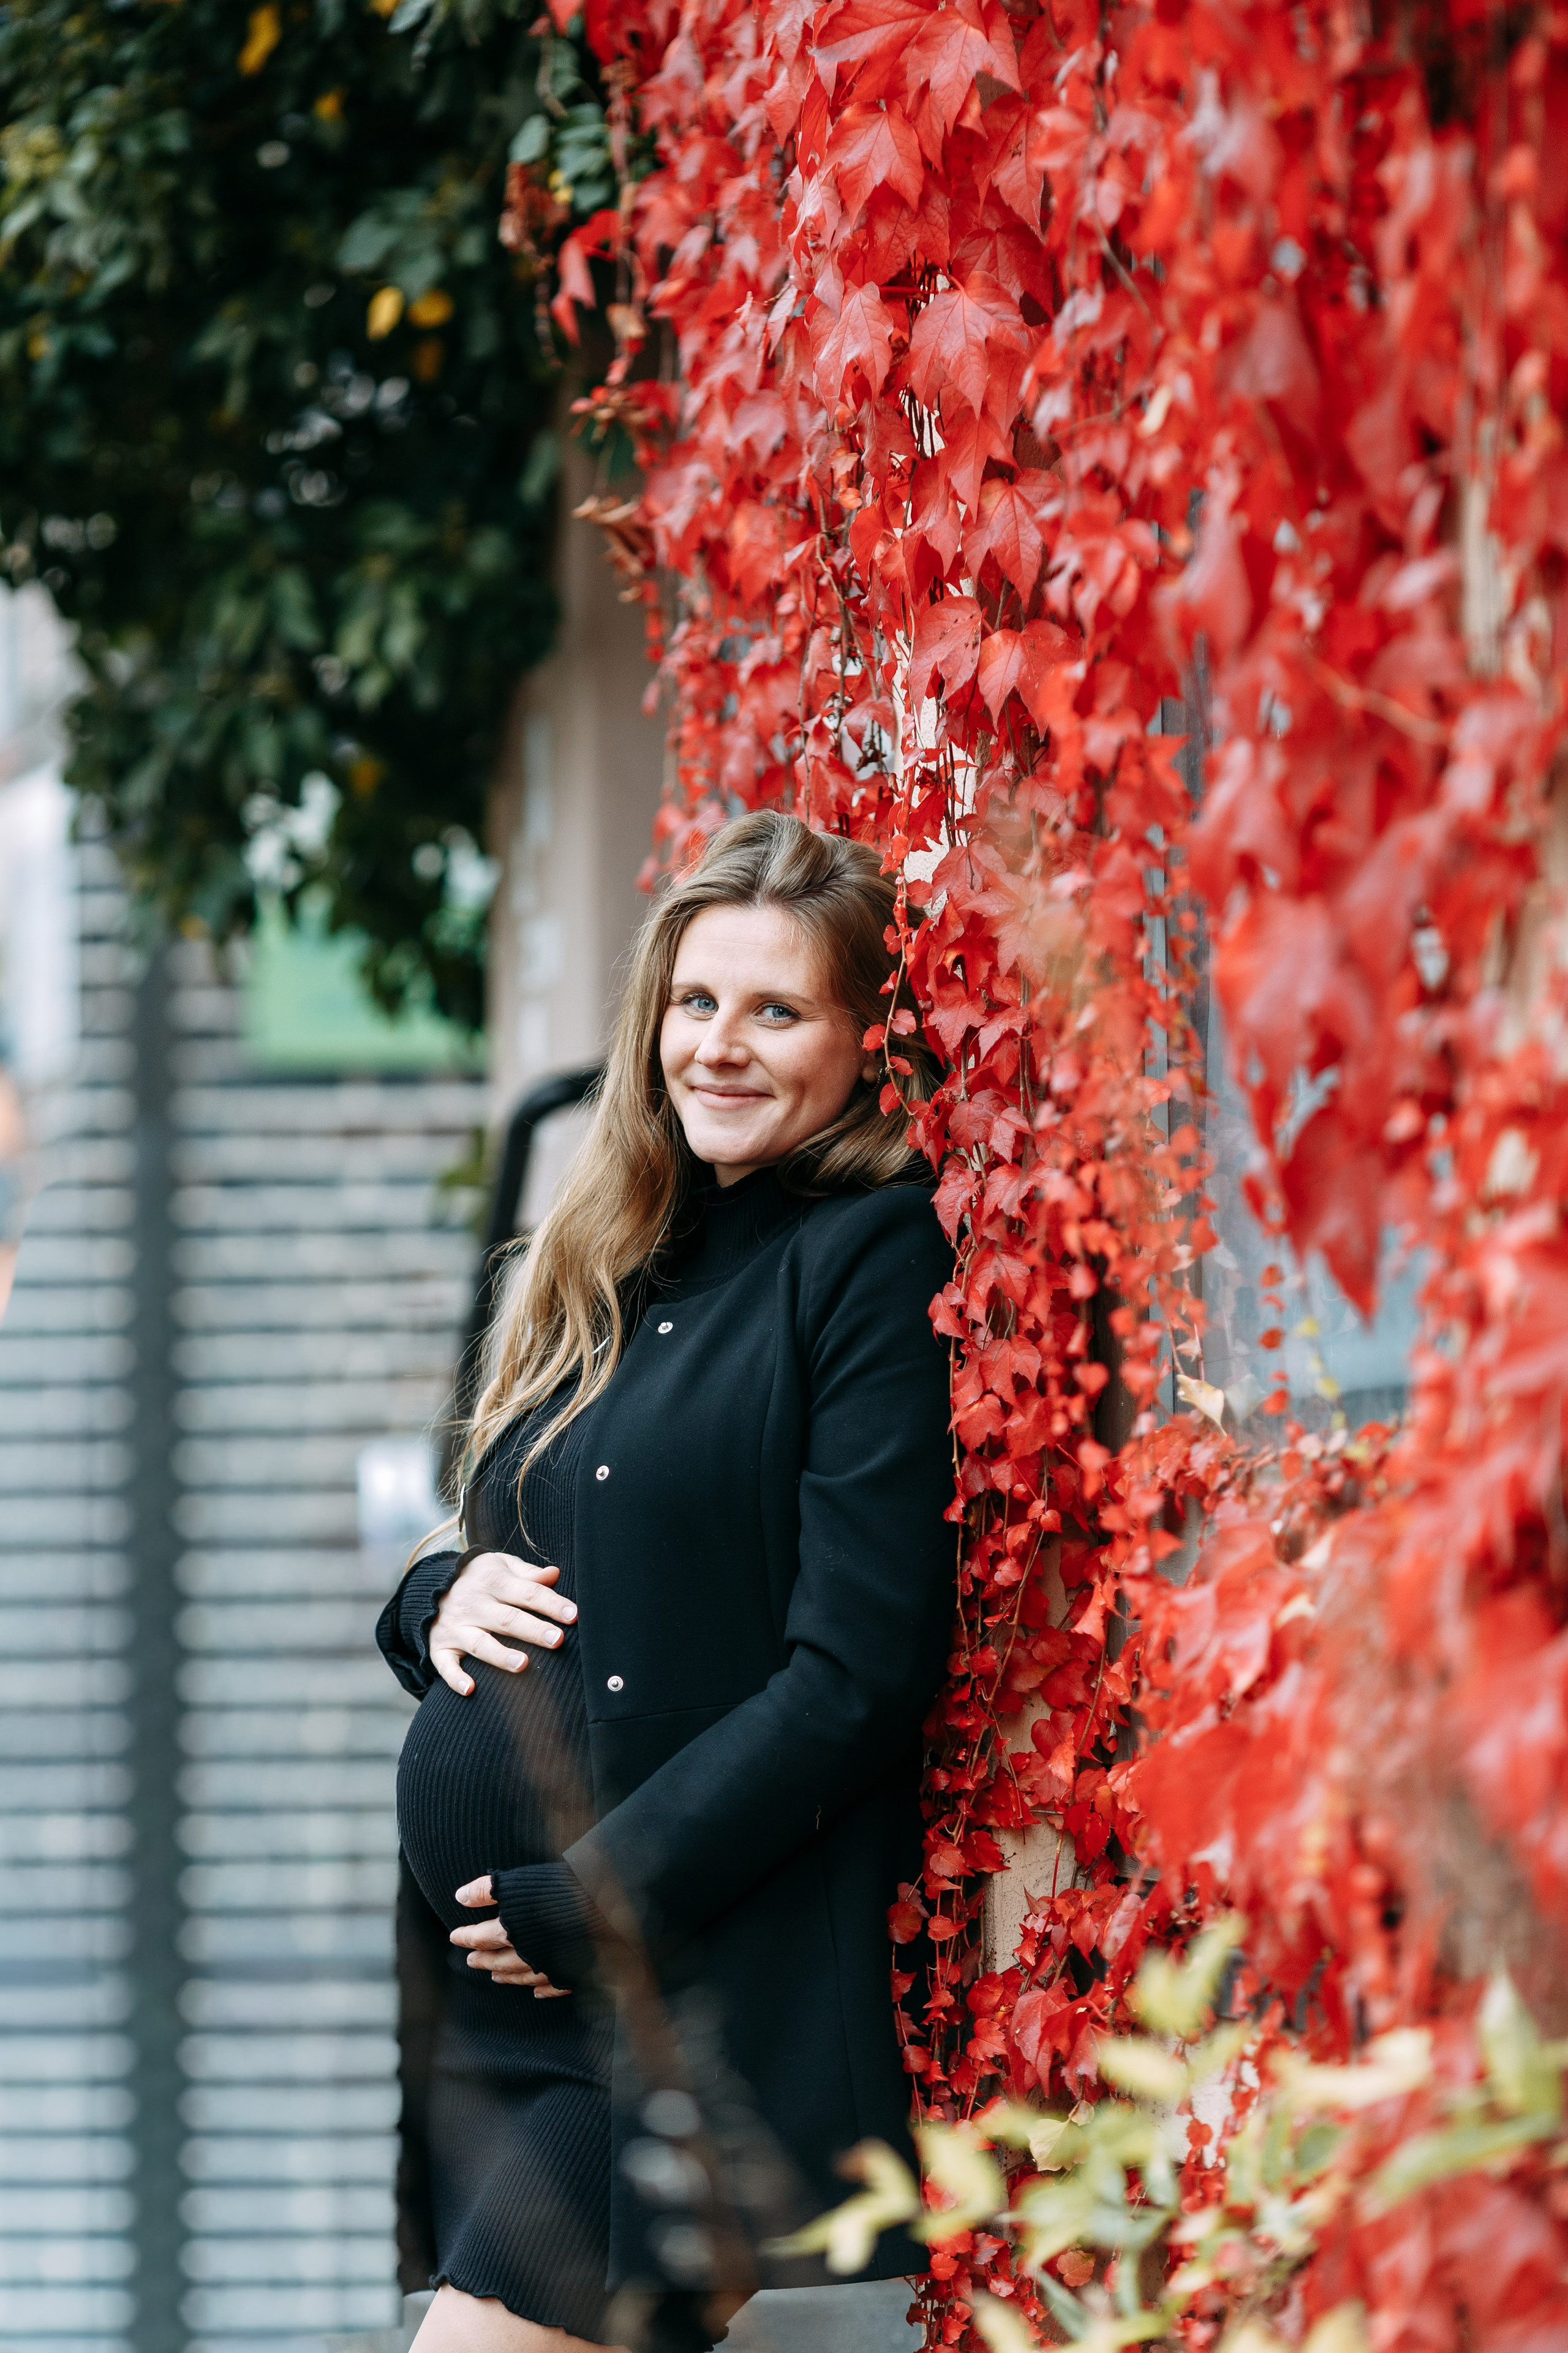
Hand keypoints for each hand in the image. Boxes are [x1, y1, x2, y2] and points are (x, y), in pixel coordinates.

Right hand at [430, 1551, 576, 1696]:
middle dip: (532, 1630)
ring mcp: (456, 1627)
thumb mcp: (501, 1565)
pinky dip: (455, 1678)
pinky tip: (470, 1689)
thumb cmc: (479, 1577)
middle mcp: (474, 1604)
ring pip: (480, 1643)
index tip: (574, 1615)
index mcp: (493, 1581)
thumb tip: (555, 1574)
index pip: (527, 1593)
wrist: (429, 1584)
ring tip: (523, 1665)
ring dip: (500, 1655)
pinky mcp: (440, 1646)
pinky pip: (445, 1664)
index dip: (551, 1604)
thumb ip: (528, 1573)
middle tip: (557, 1640)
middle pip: (507, 1619)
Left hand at [451, 1875, 569, 1995]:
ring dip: (506, 1977)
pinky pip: (552, 1986)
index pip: (482, 1938)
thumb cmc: (562, 1888)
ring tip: (494, 1977)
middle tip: (470, 1961)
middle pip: (499, 1961)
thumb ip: (488, 1889)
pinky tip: (535, 1992)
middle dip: (483, 1960)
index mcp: (512, 1932)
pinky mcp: (572, 1974)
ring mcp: (550, 1968)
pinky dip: (541, 1989)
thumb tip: (460, 1896)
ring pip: (522, 1976)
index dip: (467, 1937)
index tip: (455, 1937)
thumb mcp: (519, 1881)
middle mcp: (527, 1955)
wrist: (607, 1906)